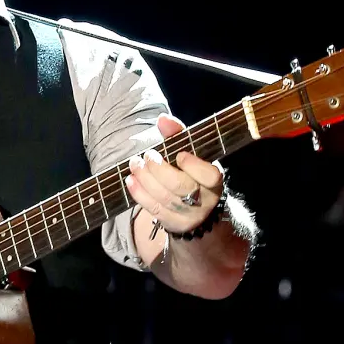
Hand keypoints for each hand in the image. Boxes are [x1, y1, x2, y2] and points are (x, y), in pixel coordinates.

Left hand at [125, 113, 223, 235]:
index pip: (209, 175)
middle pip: (179, 186)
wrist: (197, 211)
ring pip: (164, 197)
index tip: (179, 154)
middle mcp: (204, 200)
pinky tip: (130, 180)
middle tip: (147, 156)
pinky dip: (139, 193)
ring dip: (144, 179)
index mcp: (214, 181)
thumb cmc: (192, 174)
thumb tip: (163, 119)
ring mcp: (188, 215)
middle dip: (159, 169)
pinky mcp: (172, 224)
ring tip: (134, 164)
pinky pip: (153, 209)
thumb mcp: (192, 154)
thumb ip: (179, 135)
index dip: (193, 165)